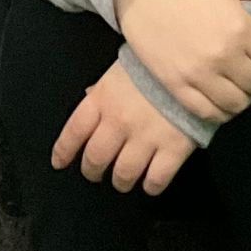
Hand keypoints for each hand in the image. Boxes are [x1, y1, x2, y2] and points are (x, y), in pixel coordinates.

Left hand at [53, 60, 194, 193]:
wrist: (191, 64)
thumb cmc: (151, 65)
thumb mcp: (118, 71)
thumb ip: (102, 90)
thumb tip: (89, 98)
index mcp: (102, 99)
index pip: (74, 132)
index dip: (63, 151)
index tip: (59, 163)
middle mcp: (119, 122)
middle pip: (96, 158)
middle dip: (92, 171)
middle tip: (95, 174)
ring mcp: (146, 138)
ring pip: (123, 174)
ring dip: (120, 181)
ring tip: (122, 181)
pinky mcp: (173, 149)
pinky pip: (156, 179)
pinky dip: (150, 186)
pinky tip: (149, 183)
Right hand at [113, 0, 250, 124]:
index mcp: (241, 28)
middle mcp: (223, 56)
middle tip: (245, 63)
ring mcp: (198, 74)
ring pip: (238, 104)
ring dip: (240, 94)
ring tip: (231, 78)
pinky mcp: (176, 85)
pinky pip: (209, 114)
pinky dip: (218, 109)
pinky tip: (215, 93)